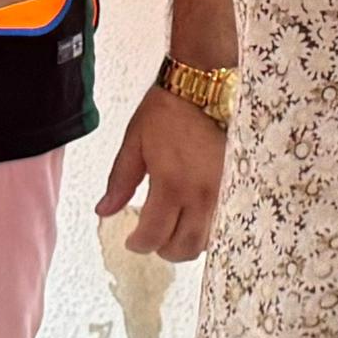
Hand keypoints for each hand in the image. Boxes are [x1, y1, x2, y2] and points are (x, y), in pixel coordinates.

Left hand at [96, 86, 224, 259]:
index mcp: (171, 185)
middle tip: (151, 238)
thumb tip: (104, 211)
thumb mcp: (134, 143)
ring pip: (206, 240)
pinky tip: (192, 218)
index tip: (131, 240)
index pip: (155, 235)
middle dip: (163, 250)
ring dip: (186, 243)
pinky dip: (205, 230)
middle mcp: (200, 195)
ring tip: (171, 229)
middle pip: (184, 247)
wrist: (204, 86)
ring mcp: (221, 192)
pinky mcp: (233, 185)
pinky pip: (221, 222)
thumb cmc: (166, 111)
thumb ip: (120, 181)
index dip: (139, 245)